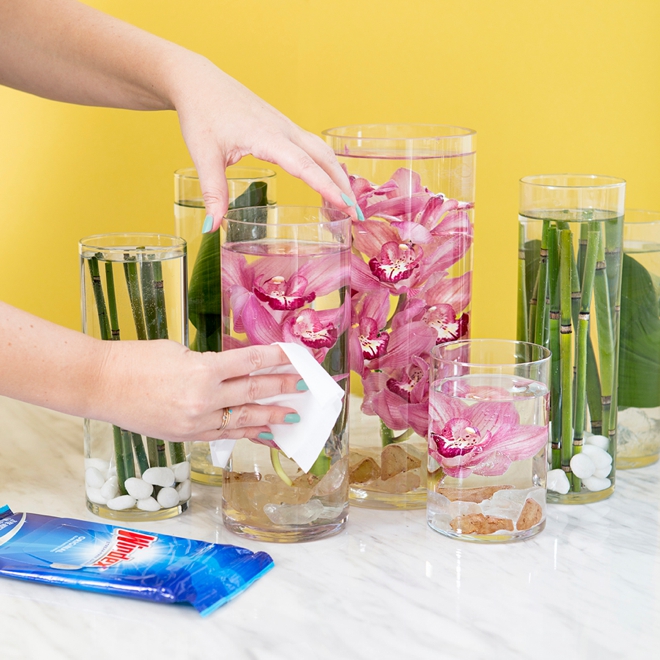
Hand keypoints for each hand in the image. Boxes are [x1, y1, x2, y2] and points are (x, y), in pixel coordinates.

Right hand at [99, 340, 302, 443]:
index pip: (251, 361)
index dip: (277, 358)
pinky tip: (261, 433)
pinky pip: (223, 433)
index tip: (296, 356)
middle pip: (254, 391)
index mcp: (203, 369)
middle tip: (304, 386)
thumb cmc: (136, 361)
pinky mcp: (186, 436)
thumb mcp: (180, 351)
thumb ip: (211, 363)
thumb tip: (237, 369)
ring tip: (292, 416)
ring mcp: (196, 421)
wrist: (101, 385)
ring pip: (243, 418)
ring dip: (270, 416)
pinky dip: (244, 433)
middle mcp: (204, 398)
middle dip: (283, 387)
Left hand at [170, 54, 357, 229]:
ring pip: (323, 151)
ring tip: (346, 204)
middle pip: (324, 158)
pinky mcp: (283, 126)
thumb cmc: (202, 114)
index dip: (326, 187)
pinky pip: (313, 147)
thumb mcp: (203, 155)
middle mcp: (283, 129)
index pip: (304, 165)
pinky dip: (327, 166)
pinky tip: (328, 181)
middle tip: (354, 215)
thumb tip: (212, 228)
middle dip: (343, 186)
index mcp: (266, 136)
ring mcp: (286, 126)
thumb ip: (212, 192)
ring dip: (338, 176)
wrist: (199, 82)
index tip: (344, 206)